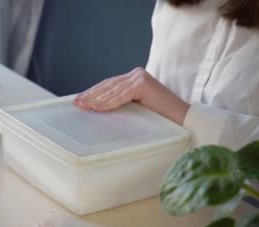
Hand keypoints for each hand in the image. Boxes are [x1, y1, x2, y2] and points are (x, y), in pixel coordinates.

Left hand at [74, 67, 189, 124]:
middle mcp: (136, 75)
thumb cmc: (160, 119)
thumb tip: (98, 109)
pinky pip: (121, 96)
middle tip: (76, 103)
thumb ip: (121, 105)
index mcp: (134, 79)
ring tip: (82, 105)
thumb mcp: (135, 109)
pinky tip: (96, 107)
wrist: (182, 120)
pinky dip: (108, 102)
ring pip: (112, 90)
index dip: (93, 92)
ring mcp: (140, 77)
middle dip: (90, 95)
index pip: (109, 85)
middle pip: (108, 86)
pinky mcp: (144, 84)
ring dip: (95, 99)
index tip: (79, 100)